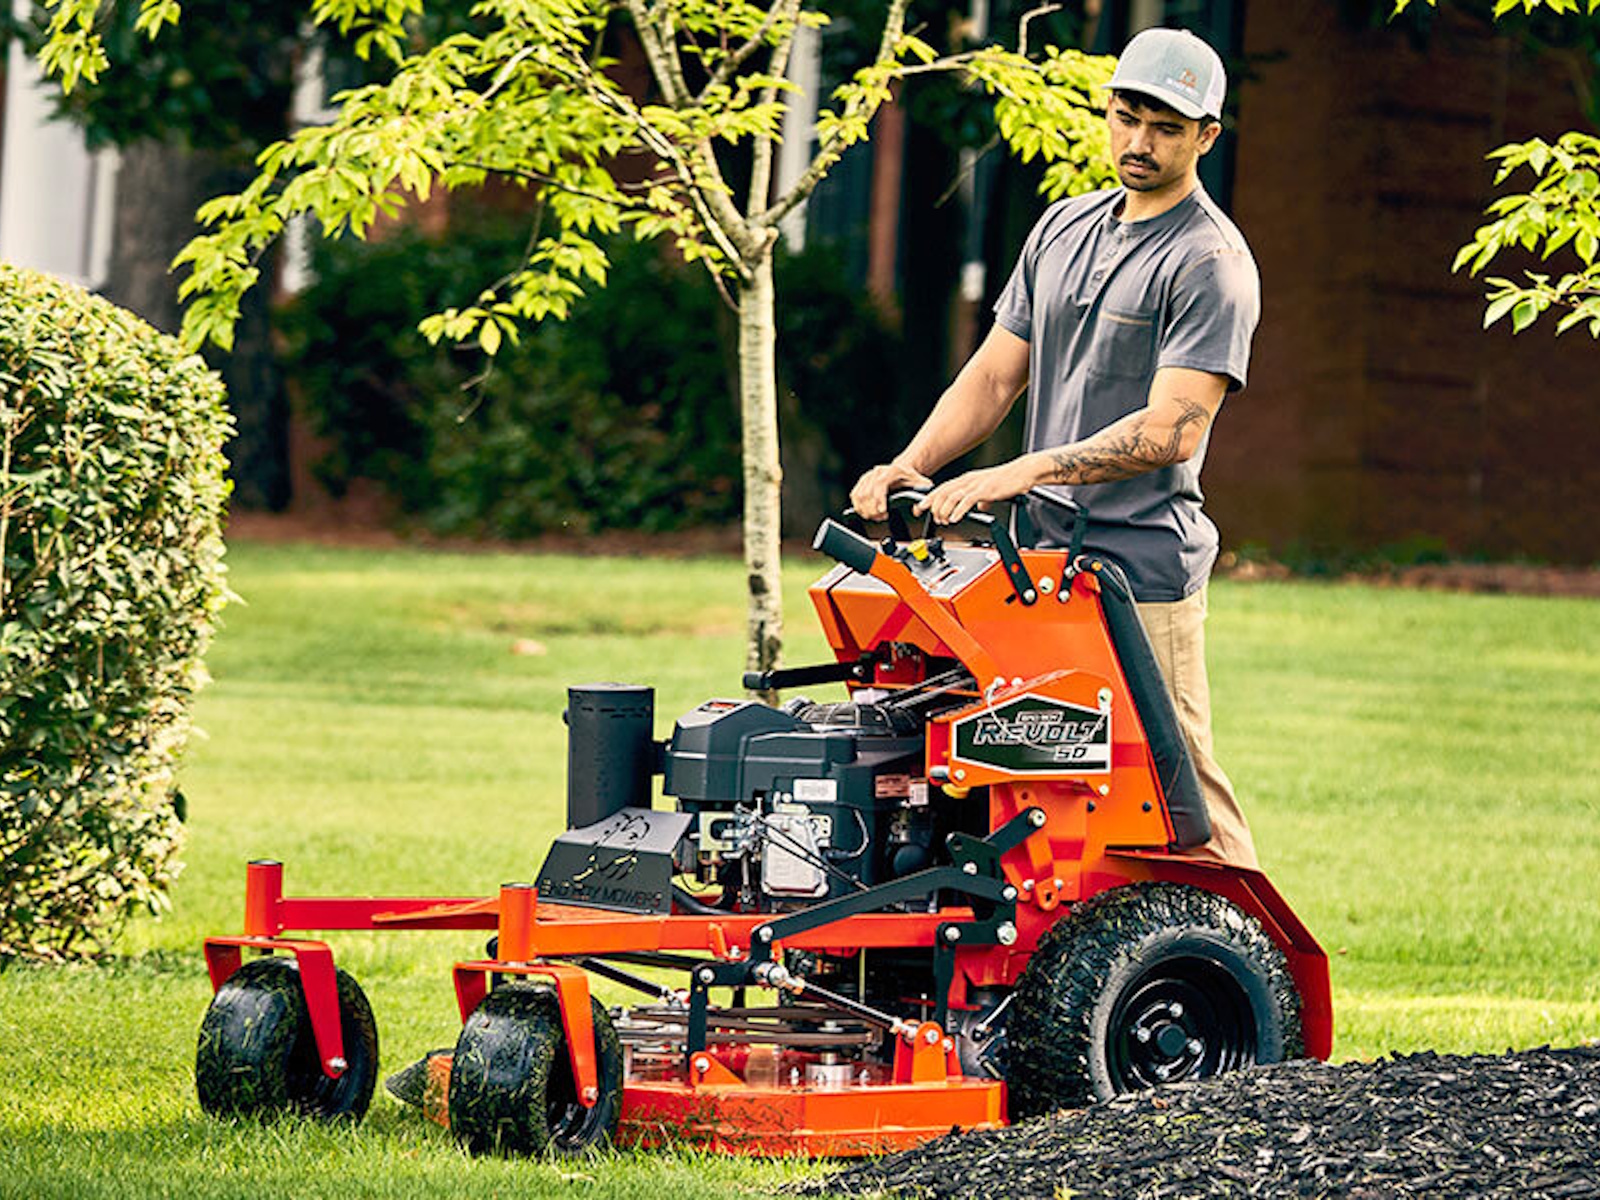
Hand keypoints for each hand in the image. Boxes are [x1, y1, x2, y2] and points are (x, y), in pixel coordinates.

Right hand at [848, 461, 933, 520]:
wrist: (903, 469)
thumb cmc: (911, 477)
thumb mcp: (921, 483)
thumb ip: (921, 497)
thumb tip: (917, 511)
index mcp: (892, 470)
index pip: (880, 484)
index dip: (879, 499)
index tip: (882, 511)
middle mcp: (878, 471)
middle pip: (868, 492)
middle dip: (872, 509)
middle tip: (880, 518)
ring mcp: (868, 476)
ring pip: (859, 495)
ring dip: (865, 510)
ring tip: (874, 517)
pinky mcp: (862, 481)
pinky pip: (854, 495)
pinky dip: (858, 506)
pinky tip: (866, 513)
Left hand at [913, 457, 1041, 525]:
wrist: (1023, 472)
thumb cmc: (1008, 480)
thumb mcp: (989, 491)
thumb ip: (982, 499)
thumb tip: (979, 508)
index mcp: (967, 480)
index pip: (942, 489)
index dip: (928, 498)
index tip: (920, 508)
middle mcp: (968, 480)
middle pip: (943, 492)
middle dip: (933, 506)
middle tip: (934, 519)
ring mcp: (976, 484)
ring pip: (952, 497)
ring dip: (944, 511)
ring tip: (943, 521)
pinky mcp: (986, 490)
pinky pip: (967, 500)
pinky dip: (959, 510)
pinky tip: (955, 518)